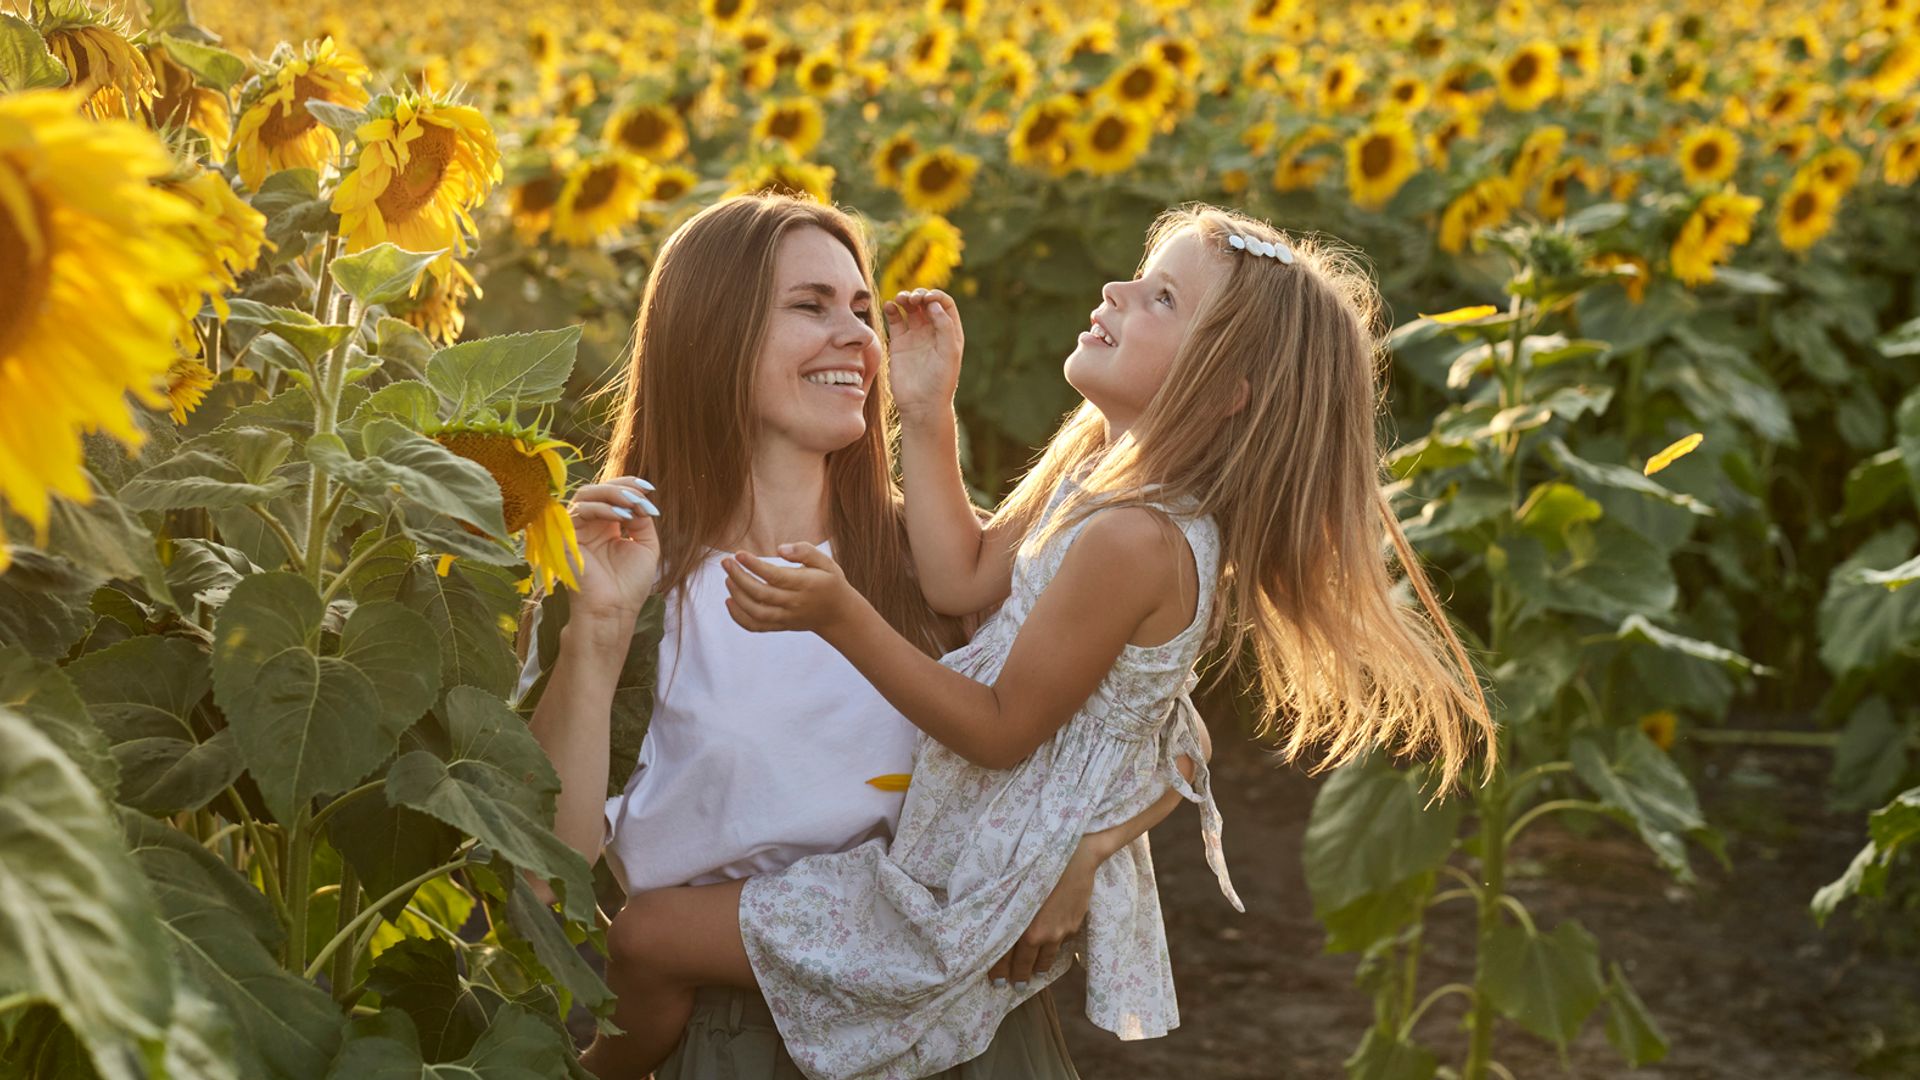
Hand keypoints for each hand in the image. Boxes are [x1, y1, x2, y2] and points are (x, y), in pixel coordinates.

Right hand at [565, 476, 659, 618]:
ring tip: (633, 505)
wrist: (613, 610)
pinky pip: (579, 510)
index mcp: (607, 527)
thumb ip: (642, 519)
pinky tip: (622, 516)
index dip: (629, 486)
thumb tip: (640, 500)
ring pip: (586, 495)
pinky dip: (602, 508)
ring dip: (613, 495)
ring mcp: (576, 530)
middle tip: (641, 495)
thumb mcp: (646, 545)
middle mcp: (590, 526)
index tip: (649, 488)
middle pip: (598, 490)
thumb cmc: (630, 584)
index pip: (612, 495)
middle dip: (622, 488)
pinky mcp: (564, 537)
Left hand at [721, 541, 859, 637]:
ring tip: (727, 578)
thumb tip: (780, 549)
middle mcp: (794, 603)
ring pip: (756, 612)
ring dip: (737, 596)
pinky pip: (756, 626)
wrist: (838, 615)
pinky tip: (729, 601)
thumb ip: (805, 551)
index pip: (775, 576)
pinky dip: (739, 617)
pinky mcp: (780, 626)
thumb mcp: (826, 562)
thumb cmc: (830, 582)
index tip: (739, 554)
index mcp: (805, 585)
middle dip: (739, 578)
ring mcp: (786, 617)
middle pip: (761, 594)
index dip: (755, 565)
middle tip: (726, 562)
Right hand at [882, 288, 962, 424]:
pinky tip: (889, 306)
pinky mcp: (899, 343)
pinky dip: (891, 309)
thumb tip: (933, 303)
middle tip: (913, 299)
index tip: (927, 298)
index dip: (936, 295)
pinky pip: (895, 320)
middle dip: (919, 295)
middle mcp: (933, 331)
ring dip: (905, 298)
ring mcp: (915, 336)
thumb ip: (945, 327)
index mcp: (950, 332)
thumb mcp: (949, 353)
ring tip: (900, 299)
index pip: (945, 304)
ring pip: (910, 308)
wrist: (921, 404)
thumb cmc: (940, 382)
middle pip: (926, 302)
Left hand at [990, 842, 1098, 988]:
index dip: (999, 970)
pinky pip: (1063, 941)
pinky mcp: (1075, 924)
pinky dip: (1055, 946)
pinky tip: (1052, 947)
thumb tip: (988, 920)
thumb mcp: (1015, 886)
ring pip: (1048, 957)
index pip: (1006, 957)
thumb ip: (1004, 909)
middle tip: (1014, 985)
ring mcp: (1062, 931)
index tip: (995, 981)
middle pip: (1027, 962)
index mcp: (1024, 927)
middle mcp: (1042, 934)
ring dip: (1039, 967)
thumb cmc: (1038, 864)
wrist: (1076, 855)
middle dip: (1020, 975)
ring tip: (1035, 973)